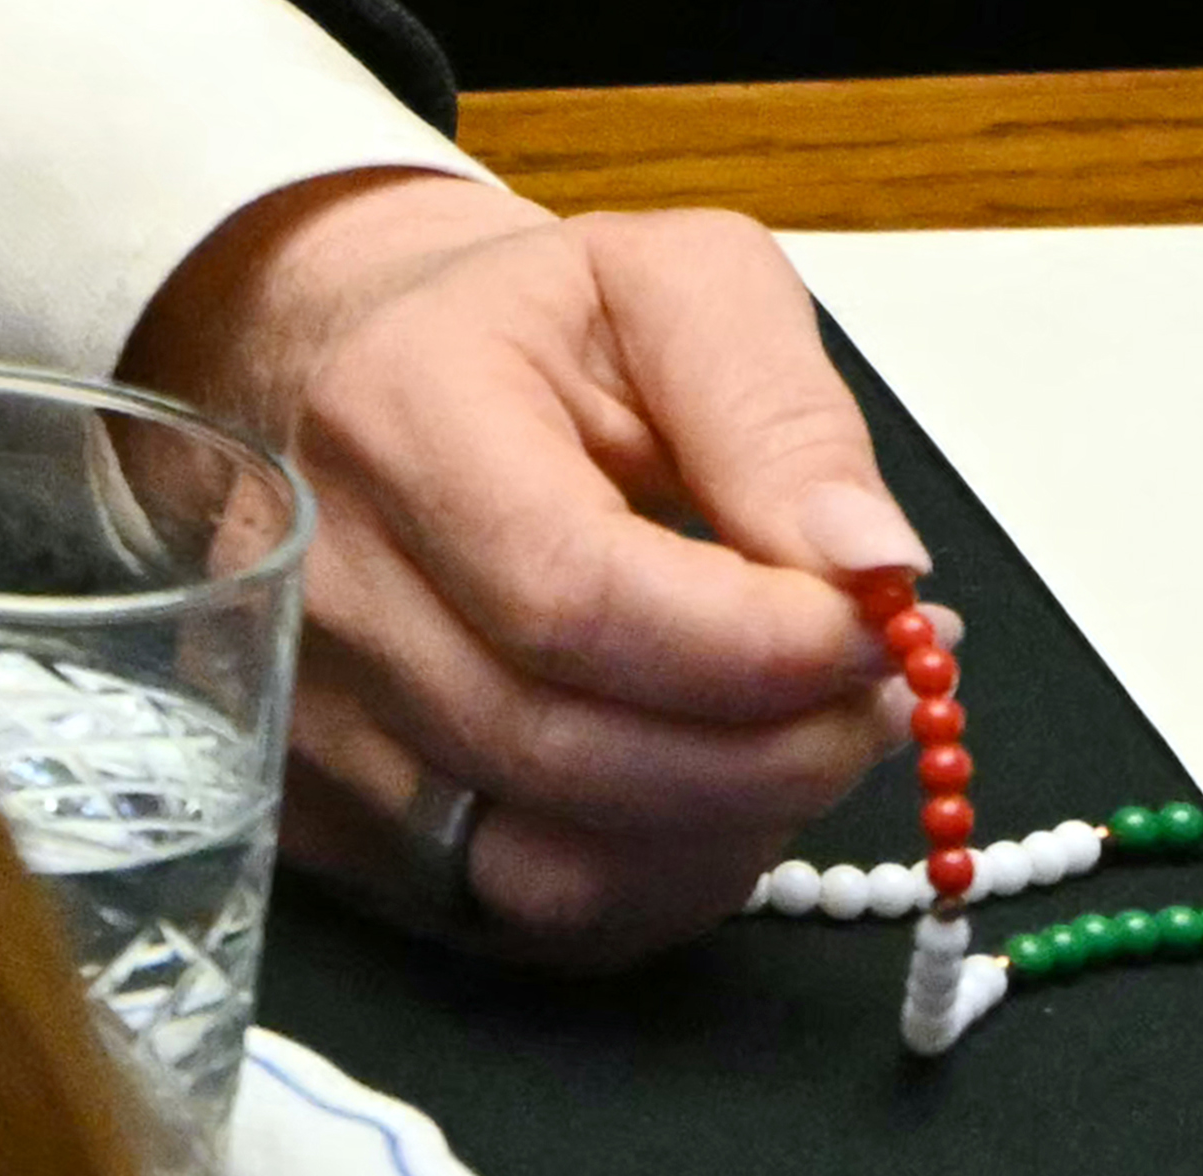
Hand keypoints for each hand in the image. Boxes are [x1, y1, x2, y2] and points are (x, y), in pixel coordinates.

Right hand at [133, 166, 924, 962]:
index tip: (886, 630)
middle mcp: (325, 590)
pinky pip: (523, 916)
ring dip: (729, 825)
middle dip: (772, 747)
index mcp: (400, 414)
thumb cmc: (537, 326)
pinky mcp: (336, 825)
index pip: (574, 596)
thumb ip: (781, 417)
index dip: (754, 645)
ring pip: (543, 866)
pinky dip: (663, 879)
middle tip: (891, 696)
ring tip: (821, 732)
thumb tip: (875, 564)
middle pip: (561, 748)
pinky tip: (730, 790)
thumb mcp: (684, 286)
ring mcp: (310, 727)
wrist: (367, 374)